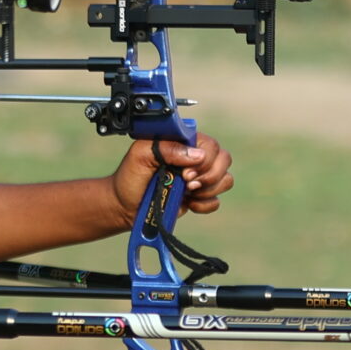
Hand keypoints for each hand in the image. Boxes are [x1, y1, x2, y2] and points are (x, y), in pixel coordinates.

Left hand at [112, 131, 233, 217]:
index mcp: (183, 143)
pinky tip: (188, 204)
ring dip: (208, 189)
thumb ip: (166, 148)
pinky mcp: (198, 198)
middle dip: (209, 175)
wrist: (124, 206)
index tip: (184, 173)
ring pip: (226, 179)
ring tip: (187, 193)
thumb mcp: (140, 155)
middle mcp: (194, 158)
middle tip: (187, 183)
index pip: (210, 144)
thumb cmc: (129, 177)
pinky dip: (205, 204)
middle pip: (224, 159)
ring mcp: (199, 178)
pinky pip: (216, 201)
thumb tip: (197, 155)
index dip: (204, 160)